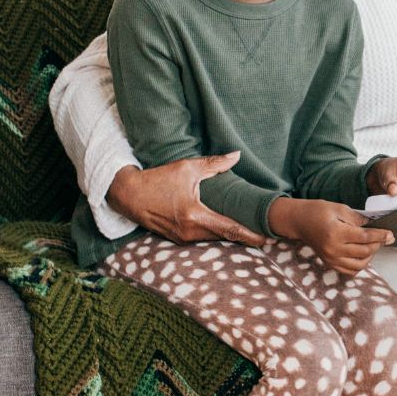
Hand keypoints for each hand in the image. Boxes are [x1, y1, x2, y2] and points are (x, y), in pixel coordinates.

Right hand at [105, 152, 267, 247]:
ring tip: (248, 232)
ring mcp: (182, 238)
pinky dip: (214, 235)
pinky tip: (224, 230)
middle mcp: (190, 232)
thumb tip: (236, 156)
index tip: (266, 239)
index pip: (229, 228)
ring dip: (228, 236)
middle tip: (263, 234)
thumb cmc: (158, 179)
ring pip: (213, 239)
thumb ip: (214, 164)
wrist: (130, 194)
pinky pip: (201, 239)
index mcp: (195, 215)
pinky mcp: (177, 239)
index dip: (249, 235)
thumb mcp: (187, 168)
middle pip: (224, 237)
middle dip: (243, 236)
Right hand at [269, 198, 394, 275]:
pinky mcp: (329, 263)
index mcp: (336, 233)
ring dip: (370, 256)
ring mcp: (331, 259)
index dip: (380, 236)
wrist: (299, 221)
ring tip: (372, 245)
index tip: (390, 234)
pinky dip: (360, 264)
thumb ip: (358, 219)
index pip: (365, 237)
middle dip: (378, 244)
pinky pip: (350, 271)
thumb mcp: (340, 208)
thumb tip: (375, 225)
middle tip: (385, 237)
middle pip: (364, 252)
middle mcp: (333, 249)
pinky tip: (362, 254)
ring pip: (359, 265)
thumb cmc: (319, 211)